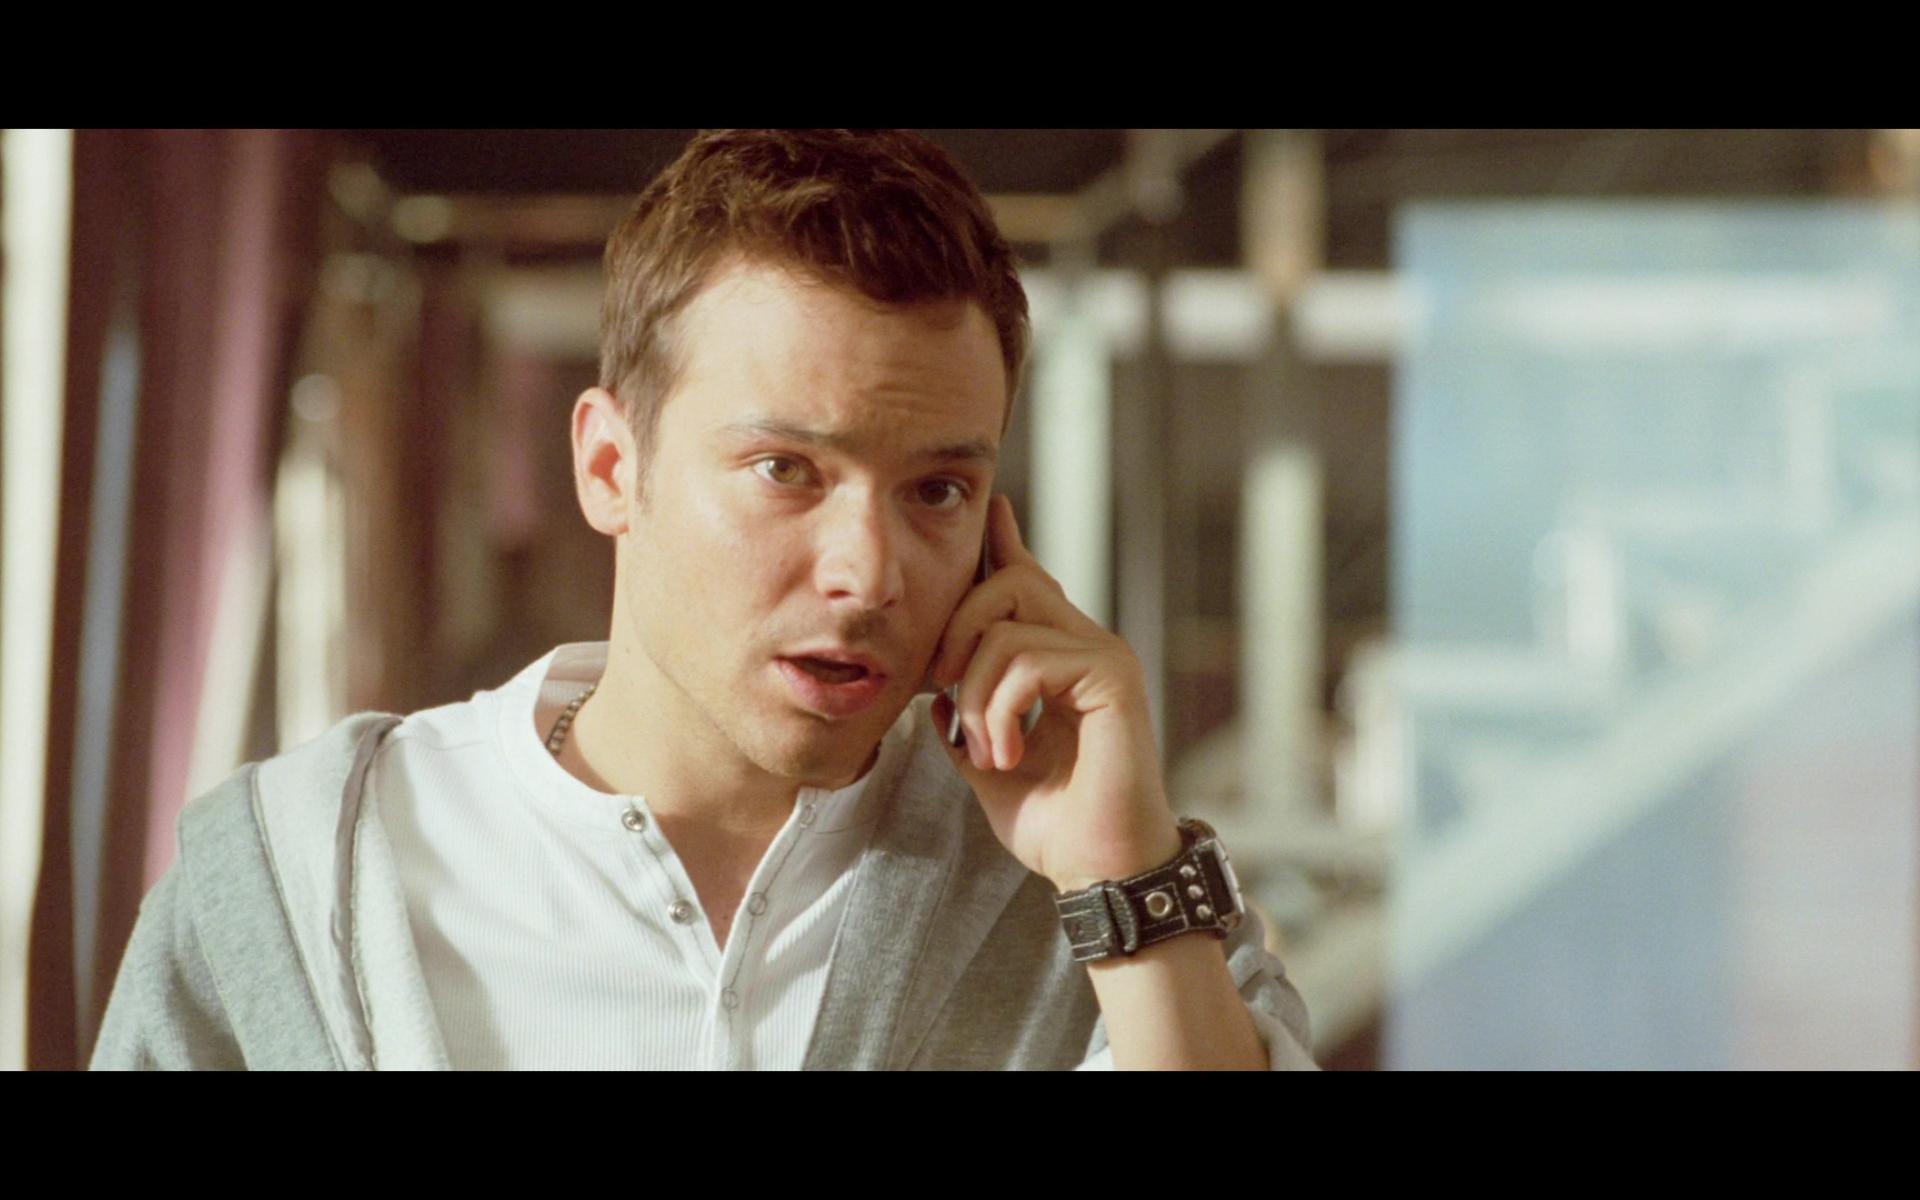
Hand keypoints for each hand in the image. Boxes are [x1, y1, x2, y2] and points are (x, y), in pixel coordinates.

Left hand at [928, 496, 1181, 891]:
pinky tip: (1008, 754)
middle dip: (956, 631)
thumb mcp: (988, 761)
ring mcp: (1103, 655)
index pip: (1027, 580)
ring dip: (975, 693)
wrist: (1097, 868)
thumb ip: (967, 716)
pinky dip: (1000, 710)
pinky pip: (1027, 661)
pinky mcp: (1112, 676)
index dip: (1002, 545)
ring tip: (988, 750)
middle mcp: (1087, 643)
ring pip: (1006, 624)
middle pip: (1008, 581)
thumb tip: (938, 687)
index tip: (989, 511)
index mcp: (1061, 658)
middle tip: (943, 693)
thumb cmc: (1055, 824)